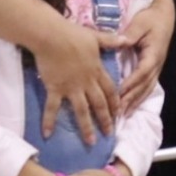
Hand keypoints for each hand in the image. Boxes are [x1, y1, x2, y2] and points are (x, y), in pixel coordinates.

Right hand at [34, 20, 117, 144]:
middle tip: (109, 134)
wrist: (51, 36)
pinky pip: (52, 108)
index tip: (120, 113)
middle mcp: (87, 82)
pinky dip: (49, 120)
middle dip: (106, 120)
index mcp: (97, 71)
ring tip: (90, 141)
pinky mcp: (55, 88)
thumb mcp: (96, 37)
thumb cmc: (73, 34)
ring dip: (86, 127)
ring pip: (82, 110)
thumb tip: (127, 40)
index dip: (116, 103)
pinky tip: (47, 133)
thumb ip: (111, 41)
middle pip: (100, 104)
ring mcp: (71, 87)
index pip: (111, 90)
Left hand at [108, 0, 173, 115]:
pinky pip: (147, 86)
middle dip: (131, 99)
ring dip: (136, 102)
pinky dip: (139, 98)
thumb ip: (131, 34)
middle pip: (144, 85)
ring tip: (124, 115)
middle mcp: (157, 64)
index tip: (119, 93)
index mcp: (154, 53)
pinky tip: (132, 106)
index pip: (142, 71)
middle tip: (118, 111)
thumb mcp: (140, 23)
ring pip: (147, 88)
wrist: (164, 15)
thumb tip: (122, 42)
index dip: (131, 83)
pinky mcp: (153, 68)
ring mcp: (156, 67)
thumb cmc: (151, 18)